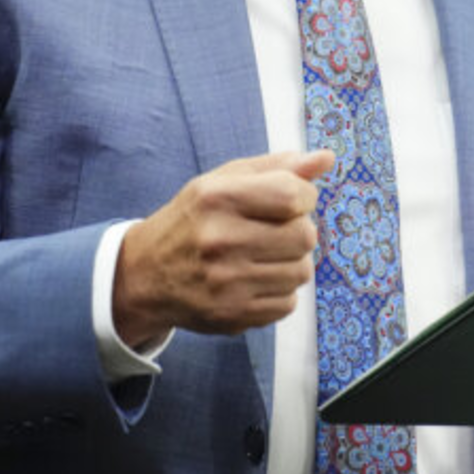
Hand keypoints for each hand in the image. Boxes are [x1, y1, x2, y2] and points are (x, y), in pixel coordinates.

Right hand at [110, 149, 328, 348]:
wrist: (146, 273)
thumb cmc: (194, 220)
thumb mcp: (224, 181)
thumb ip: (278, 168)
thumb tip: (327, 158)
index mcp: (217, 198)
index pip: (293, 195)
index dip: (305, 197)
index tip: (292, 201)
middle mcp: (219, 240)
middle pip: (304, 236)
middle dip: (298, 232)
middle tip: (273, 232)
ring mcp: (226, 282)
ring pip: (301, 272)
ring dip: (290, 263)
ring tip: (262, 257)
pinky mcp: (233, 315)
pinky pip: (288, 304)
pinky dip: (279, 292)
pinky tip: (254, 280)